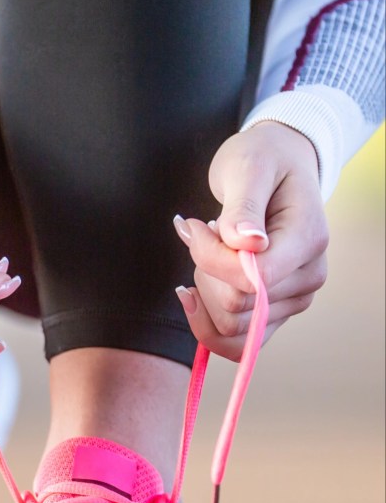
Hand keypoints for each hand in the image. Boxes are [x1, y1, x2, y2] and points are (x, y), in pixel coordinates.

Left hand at [174, 122, 328, 360]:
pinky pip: (236, 343)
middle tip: (201, 233)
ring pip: (231, 329)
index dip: (211, 261)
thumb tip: (248, 243)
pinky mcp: (275, 312)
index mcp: (308, 240)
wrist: (277, 164)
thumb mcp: (248, 168)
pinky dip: (205, 320)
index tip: (194, 226)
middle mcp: (308, 277)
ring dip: (204, 293)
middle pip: (237, 308)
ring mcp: (294, 299)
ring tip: (210, 252)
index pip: (253, 280)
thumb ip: (244, 208)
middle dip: (204, 272)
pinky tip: (194, 290)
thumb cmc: (261, 159)